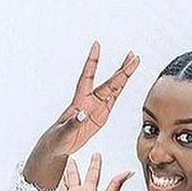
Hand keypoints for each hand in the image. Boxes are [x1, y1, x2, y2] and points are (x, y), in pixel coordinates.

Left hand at [47, 42, 139, 156]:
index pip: (88, 76)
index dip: (92, 61)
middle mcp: (90, 100)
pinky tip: (126, 80)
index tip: (97, 46)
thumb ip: (74, 123)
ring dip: (123, 75)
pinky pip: (113, 100)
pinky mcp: (102, 115)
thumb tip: (83, 114)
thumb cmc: (58, 138)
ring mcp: (97, 107)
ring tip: (133, 62)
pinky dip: (121, 89)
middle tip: (132, 56)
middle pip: (109, 81)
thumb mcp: (64, 132)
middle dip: (121, 68)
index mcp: (79, 101)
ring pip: (113, 87)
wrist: (59, 145)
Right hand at [51, 154, 131, 190]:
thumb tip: (129, 171)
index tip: (97, 154)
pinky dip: (54, 187)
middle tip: (71, 154)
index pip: (93, 174)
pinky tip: (53, 181)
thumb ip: (116, 185)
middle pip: (75, 176)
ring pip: (64, 183)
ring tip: (61, 166)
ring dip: (63, 175)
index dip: (95, 163)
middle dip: (73, 166)